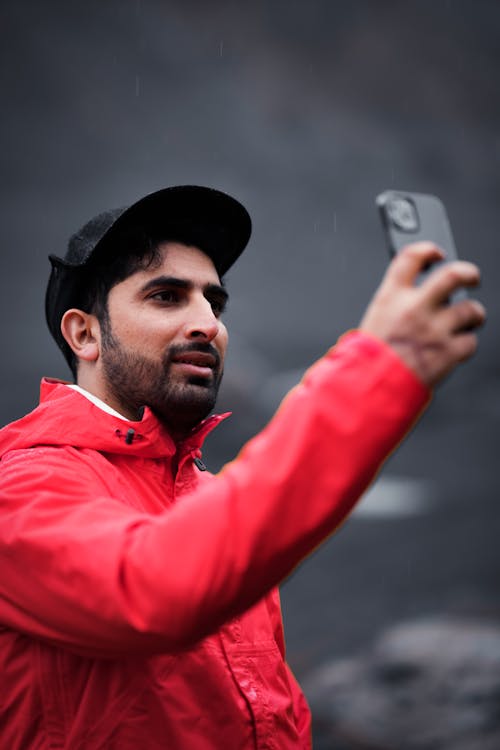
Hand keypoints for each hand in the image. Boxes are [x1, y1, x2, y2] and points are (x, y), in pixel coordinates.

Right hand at [359, 242, 485, 386]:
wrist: (369, 387)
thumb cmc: (368, 359)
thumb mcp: (375, 320)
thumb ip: (398, 304)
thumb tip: (425, 295)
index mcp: (391, 297)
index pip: (412, 257)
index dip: (428, 250)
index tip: (437, 253)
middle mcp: (414, 308)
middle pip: (452, 275)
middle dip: (468, 273)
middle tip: (472, 278)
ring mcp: (434, 329)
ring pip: (470, 309)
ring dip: (474, 315)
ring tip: (469, 320)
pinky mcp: (447, 352)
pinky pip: (470, 342)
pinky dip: (465, 345)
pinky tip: (455, 349)